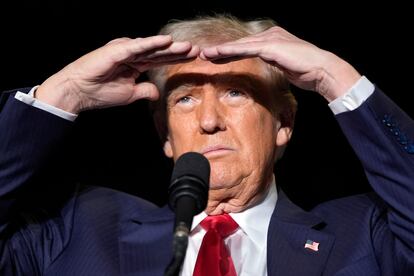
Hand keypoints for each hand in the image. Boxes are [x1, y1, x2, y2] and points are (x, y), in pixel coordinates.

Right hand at [36, 35, 198, 112]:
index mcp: (135, 65)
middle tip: (197, 50)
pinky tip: (167, 41)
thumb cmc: (100, 93)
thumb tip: (157, 93)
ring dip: (170, 47)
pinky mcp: (117, 50)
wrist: (79, 93)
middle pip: (160, 52)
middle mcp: (131, 54)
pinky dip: (152, 44)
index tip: (193, 58)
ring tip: (188, 46)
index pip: (160, 60)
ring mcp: (124, 50)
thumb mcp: (130, 94)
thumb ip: (145, 91)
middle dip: (178, 51)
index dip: (176, 59)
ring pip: (152, 48)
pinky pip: (138, 47)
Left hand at [200, 26, 360, 100]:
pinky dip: (231, 51)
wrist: (322, 70)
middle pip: (240, 44)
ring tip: (204, 54)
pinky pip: (246, 49)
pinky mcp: (271, 46)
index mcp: (273, 40)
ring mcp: (270, 39)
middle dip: (221, 51)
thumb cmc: (306, 71)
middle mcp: (270, 36)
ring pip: (240, 45)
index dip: (229, 53)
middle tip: (203, 55)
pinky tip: (217, 54)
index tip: (214, 59)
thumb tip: (267, 66)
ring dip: (221, 50)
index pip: (246, 47)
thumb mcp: (285, 66)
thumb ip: (274, 62)